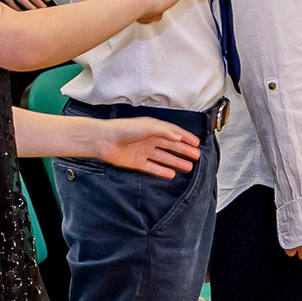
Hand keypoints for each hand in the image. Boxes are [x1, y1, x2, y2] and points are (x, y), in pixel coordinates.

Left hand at [85, 115, 199, 177]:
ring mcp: (143, 151)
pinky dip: (162, 171)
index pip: (173, 133)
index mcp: (153, 128)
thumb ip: (165, 131)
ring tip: (189, 167)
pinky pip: (153, 167)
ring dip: (176, 161)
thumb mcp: (149, 126)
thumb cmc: (125, 129)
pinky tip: (172, 174)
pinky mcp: (137, 162)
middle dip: (184, 151)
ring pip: (164, 157)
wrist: (105, 140)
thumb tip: (179, 137)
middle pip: (171, 146)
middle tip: (197, 157)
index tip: (197, 144)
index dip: (186, 138)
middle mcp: (149, 139)